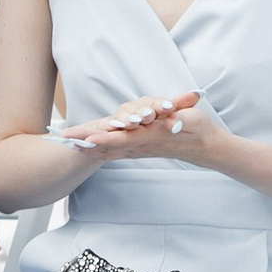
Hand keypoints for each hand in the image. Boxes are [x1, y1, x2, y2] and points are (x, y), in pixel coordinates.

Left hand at [60, 87, 215, 163]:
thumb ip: (179, 120)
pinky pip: (115, 151)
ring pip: (109, 149)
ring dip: (88, 147)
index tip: (87, 138)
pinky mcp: (141, 148)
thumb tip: (172, 123)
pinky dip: (99, 151)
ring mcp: (140, 148)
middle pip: (109, 145)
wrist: (206, 147)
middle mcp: (142, 144)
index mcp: (152, 136)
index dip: (104, 138)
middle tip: (65, 139)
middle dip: (86, 141)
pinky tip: (89, 149)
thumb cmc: (199, 129)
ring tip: (70, 143)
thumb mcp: (191, 120)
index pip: (123, 138)